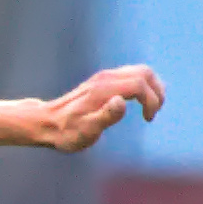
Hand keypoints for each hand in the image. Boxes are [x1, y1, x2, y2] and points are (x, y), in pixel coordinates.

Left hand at [39, 65, 164, 152]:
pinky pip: (132, 74)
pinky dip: (144, 84)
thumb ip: (105, 117)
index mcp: (104, 90)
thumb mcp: (85, 131)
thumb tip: (121, 101)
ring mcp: (104, 76)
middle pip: (145, 73)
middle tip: (154, 112)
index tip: (148, 119)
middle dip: (157, 91)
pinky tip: (141, 100)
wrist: (46, 122)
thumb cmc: (65, 132)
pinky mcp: (103, 79)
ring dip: (152, 87)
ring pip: (140, 71)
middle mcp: (106, 78)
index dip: (151, 101)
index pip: (140, 85)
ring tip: (151, 107)